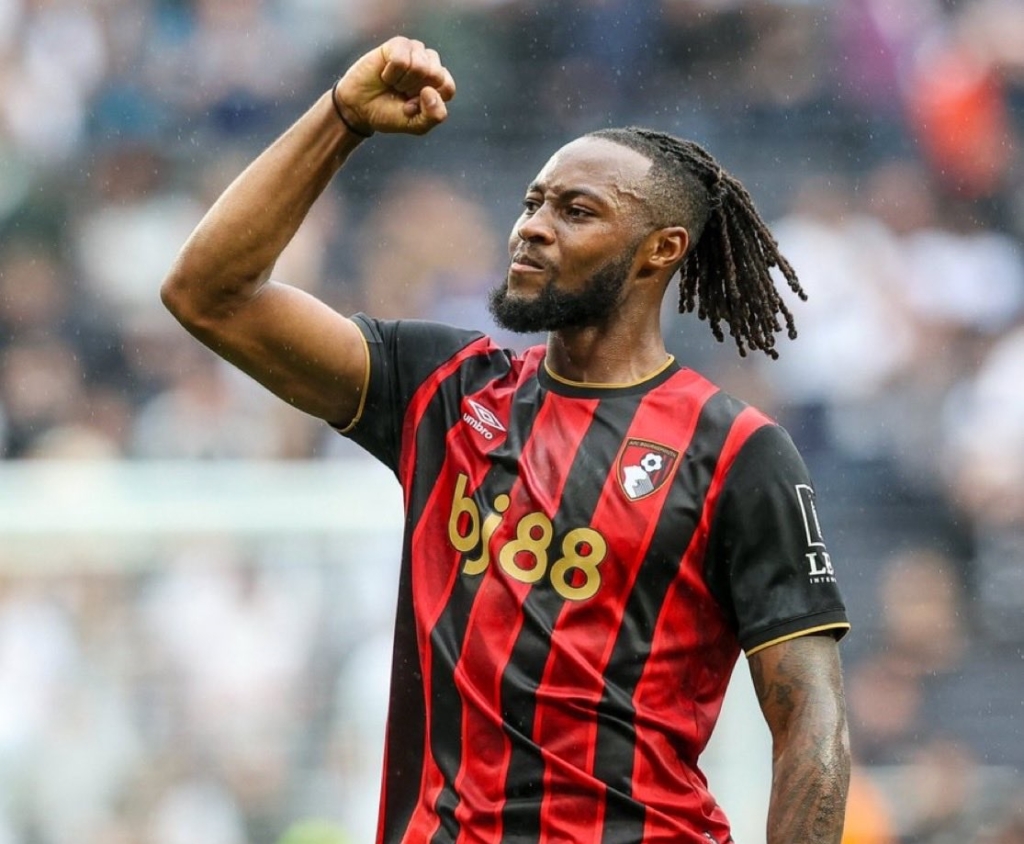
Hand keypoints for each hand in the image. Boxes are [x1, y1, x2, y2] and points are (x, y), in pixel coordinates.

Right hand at [334, 36, 455, 135]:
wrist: (359, 107)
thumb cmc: (389, 113)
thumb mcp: (416, 125)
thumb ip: (433, 115)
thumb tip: (430, 90)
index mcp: (440, 84)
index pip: (448, 88)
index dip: (428, 102)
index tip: (413, 105)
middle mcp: (430, 64)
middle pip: (436, 75)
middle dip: (415, 90)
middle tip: (402, 93)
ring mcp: (415, 51)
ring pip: (420, 66)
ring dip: (402, 82)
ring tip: (394, 84)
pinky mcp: (398, 44)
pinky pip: (401, 60)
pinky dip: (391, 73)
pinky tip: (385, 75)